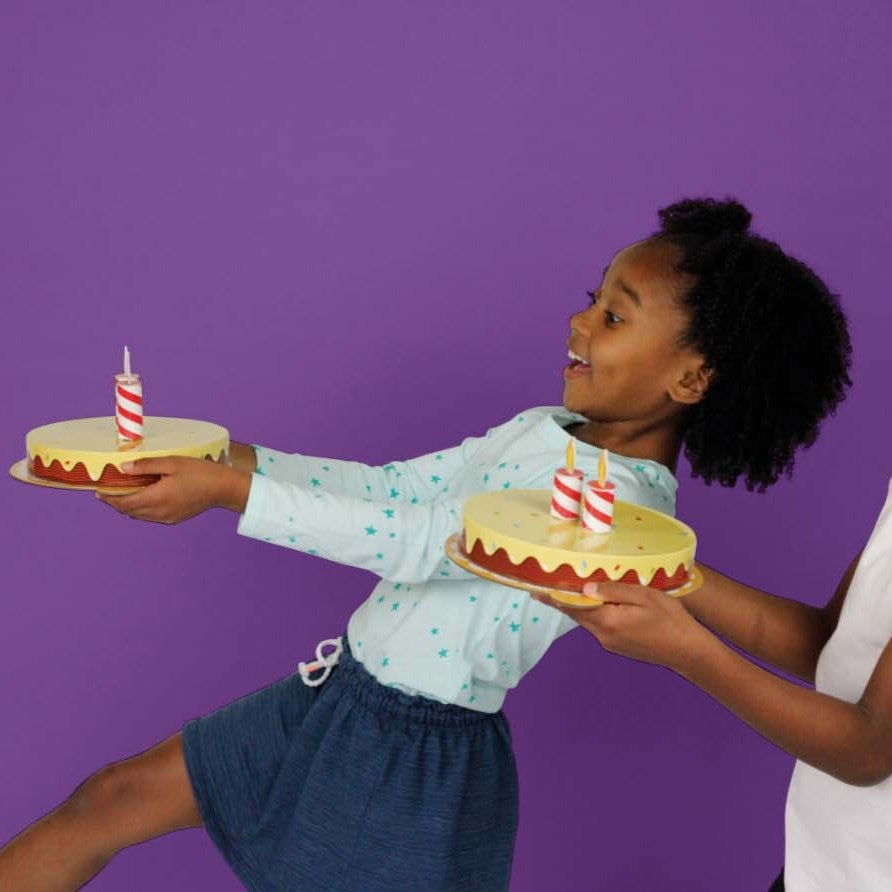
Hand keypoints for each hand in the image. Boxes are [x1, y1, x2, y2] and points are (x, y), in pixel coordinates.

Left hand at [96, 457, 251, 523]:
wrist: (223, 488)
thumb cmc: (200, 472)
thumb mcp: (172, 462)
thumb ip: (146, 465)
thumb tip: (123, 468)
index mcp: (156, 497)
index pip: (124, 502)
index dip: (109, 498)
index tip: (98, 490)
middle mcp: (159, 512)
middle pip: (129, 511)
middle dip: (115, 502)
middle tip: (107, 491)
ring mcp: (167, 517)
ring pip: (139, 515)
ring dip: (129, 506)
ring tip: (124, 494)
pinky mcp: (174, 518)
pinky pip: (151, 516)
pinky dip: (142, 509)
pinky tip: (145, 497)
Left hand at [531, 582, 706, 672]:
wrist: (688, 651)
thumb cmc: (671, 620)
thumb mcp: (644, 596)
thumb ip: (614, 590)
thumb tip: (585, 586)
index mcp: (607, 621)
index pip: (572, 606)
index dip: (553, 595)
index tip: (535, 588)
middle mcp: (603, 635)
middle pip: (576, 613)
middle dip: (563, 598)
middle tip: (548, 582)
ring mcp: (610, 643)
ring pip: (588, 619)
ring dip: (580, 605)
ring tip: (572, 587)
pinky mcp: (617, 645)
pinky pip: (599, 625)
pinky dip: (594, 612)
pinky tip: (598, 601)